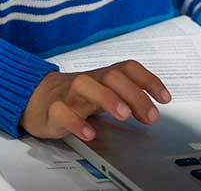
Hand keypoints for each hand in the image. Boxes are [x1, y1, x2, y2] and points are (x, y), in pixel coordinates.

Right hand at [22, 61, 170, 141]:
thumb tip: (150, 112)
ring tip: (123, 115)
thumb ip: (126, 100)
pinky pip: (62, 111)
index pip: (128, 68)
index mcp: (102, 77)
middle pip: (111, 76)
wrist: (36, 98)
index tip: (164, 98)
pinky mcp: (52, 109)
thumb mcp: (103, 94)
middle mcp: (88, 81)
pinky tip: (89, 133)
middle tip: (150, 115)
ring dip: (107, 98)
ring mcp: (69, 93)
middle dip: (134, 93)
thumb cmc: (75, 96)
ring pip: (86, 85)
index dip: (148, 79)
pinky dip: (76, 122)